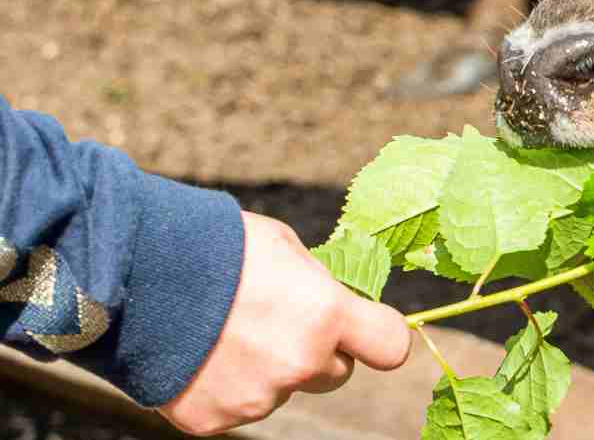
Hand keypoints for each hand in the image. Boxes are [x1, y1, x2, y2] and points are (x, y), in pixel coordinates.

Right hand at [160, 212, 411, 434]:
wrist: (130, 276)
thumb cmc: (213, 248)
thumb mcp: (283, 247)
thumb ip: (318, 283)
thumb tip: (338, 300)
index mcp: (325, 315)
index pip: (390, 346)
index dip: (381, 337)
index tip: (370, 330)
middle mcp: (298, 364)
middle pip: (335, 374)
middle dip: (318, 352)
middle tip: (277, 322)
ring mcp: (255, 399)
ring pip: (282, 391)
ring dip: (267, 370)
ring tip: (224, 332)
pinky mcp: (213, 421)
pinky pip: (236, 408)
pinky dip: (225, 388)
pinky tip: (200, 354)